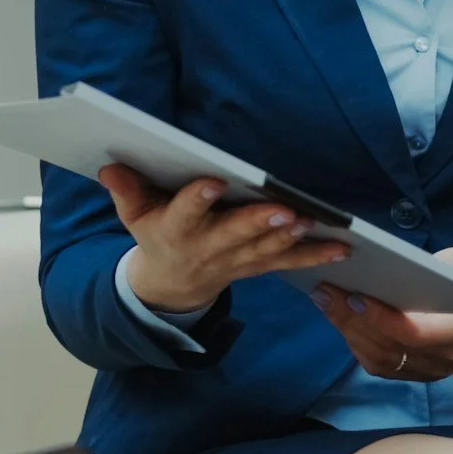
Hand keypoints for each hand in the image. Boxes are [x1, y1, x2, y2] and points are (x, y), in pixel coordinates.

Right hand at [99, 164, 350, 314]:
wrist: (170, 288)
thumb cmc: (155, 236)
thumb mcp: (135, 216)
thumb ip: (126, 191)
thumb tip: (110, 165)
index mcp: (175, 231)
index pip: (184, 212)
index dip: (197, 198)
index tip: (213, 180)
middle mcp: (207, 248)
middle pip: (233, 235)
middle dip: (258, 224)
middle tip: (284, 211)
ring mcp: (235, 262)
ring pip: (264, 251)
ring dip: (290, 239)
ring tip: (312, 222)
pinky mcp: (257, 267)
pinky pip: (287, 263)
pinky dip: (315, 256)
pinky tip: (342, 248)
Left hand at [309, 246, 452, 382]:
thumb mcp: (447, 266)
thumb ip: (412, 278)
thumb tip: (363, 276)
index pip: (414, 333)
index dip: (380, 318)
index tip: (353, 297)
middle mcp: (446, 360)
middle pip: (389, 348)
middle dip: (352, 320)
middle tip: (326, 292)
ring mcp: (431, 371)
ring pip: (379, 360)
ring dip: (348, 331)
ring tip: (327, 301)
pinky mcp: (417, 374)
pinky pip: (380, 364)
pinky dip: (358, 342)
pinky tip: (342, 320)